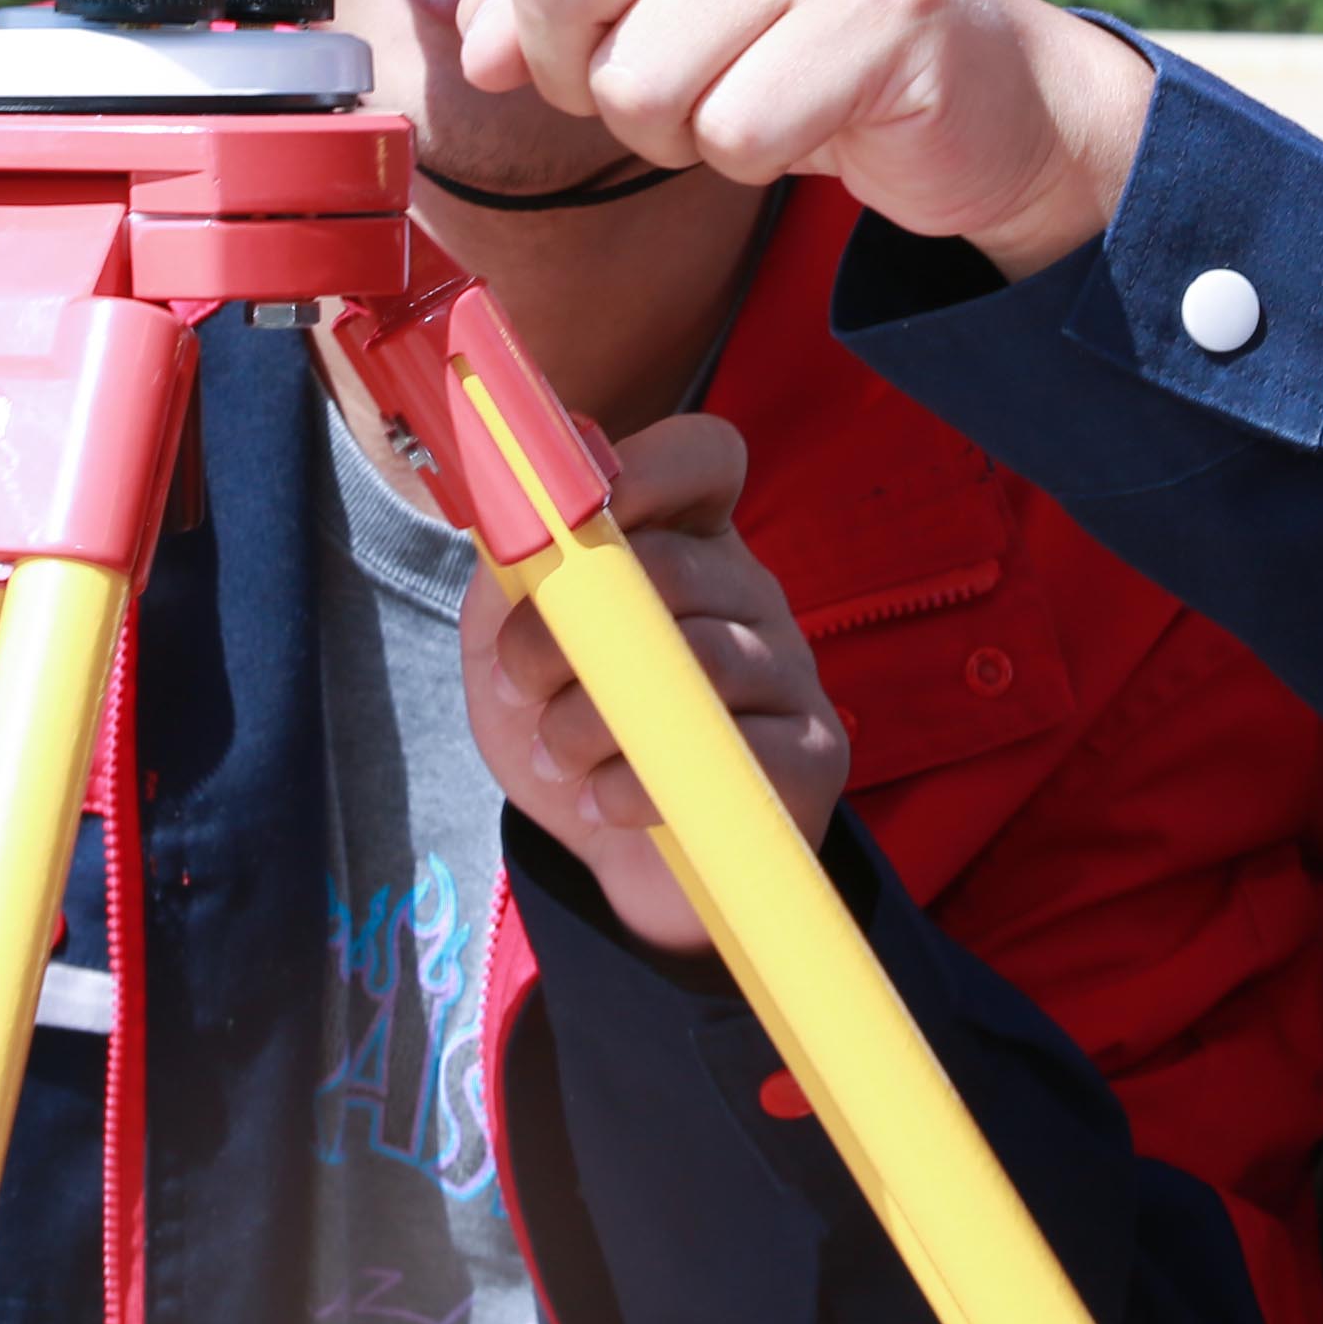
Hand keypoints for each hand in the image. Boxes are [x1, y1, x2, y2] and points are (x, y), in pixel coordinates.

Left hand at [371, 0, 1152, 277]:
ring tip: (755, 87)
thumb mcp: (662, 3)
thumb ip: (554, 3)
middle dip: (592, 75)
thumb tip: (482, 40)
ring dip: (679, 129)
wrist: (982, 86)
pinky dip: (755, 157)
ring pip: (638, 83)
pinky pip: (731, 131)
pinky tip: (812, 115)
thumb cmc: (796, 35)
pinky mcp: (878, 10)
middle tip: (689, 64)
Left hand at [462, 414, 851, 959]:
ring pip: (701, 660)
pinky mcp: (812, 754)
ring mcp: (790, 670)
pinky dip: (643, 782)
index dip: (651, 465)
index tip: (584, 505)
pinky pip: (734, 749)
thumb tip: (509, 510)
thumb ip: (511, 575)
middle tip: (517, 679)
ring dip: (595, 714)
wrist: (623, 864)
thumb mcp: (515, 647)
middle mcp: (749, 592)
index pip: (705, 459)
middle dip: (570, 625)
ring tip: (554, 754)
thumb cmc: (573, 733)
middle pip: (678, 567)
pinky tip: (603, 801)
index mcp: (686, 543)